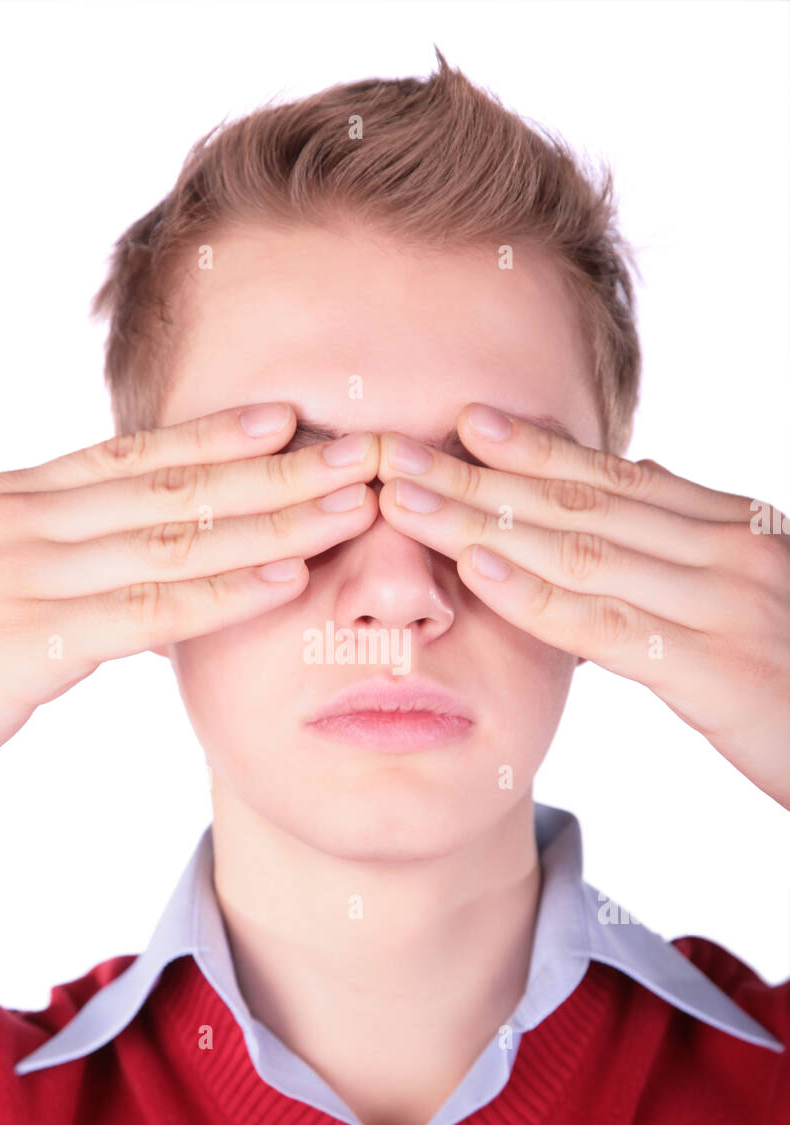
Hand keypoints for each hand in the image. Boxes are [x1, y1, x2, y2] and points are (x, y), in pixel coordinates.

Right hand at [0, 404, 376, 796]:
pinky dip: (223, 593)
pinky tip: (285, 579)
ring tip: (350, 507)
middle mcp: (19, 520)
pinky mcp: (25, 641)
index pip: (133, 456)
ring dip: (272, 522)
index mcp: (12, 499)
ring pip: (173, 539)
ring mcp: (20, 575)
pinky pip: (146, 610)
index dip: (217, 435)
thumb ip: (65, 568)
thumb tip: (152, 574)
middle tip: (360, 453)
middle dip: (276, 472)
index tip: (292, 419)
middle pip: (172, 486)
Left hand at [378, 405, 789, 808]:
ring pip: (581, 549)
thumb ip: (692, 556)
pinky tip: (476, 570)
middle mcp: (731, 550)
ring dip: (484, 520)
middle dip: (484, 475)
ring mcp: (726, 603)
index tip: (470, 422)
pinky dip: (535, 594)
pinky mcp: (717, 669)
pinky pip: (607, 624)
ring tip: (410, 497)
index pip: (621, 478)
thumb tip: (630, 506)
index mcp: (739, 528)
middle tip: (402, 449)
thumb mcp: (756, 601)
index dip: (539, 449)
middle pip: (584, 502)